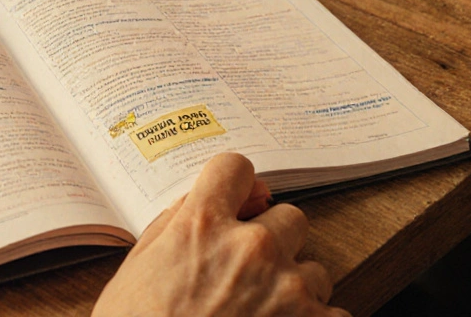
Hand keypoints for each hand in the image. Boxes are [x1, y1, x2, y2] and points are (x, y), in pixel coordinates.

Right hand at [93, 152, 348, 316]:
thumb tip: (205, 198)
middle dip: (273, 241)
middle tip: (247, 274)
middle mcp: (252, 247)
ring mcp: (287, 289)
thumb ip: (175, 222)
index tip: (235, 203)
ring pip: (314, 268)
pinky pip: (333, 314)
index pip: (236, 168)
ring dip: (294, 287)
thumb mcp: (137, 268)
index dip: (234, 186)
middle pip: (289, 216)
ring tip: (261, 315)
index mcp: (202, 225)